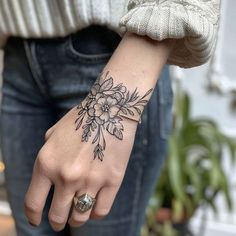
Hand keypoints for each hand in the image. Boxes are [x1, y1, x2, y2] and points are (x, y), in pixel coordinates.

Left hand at [24, 70, 150, 230]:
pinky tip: (94, 207)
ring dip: (76, 220)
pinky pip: (101, 211)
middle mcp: (66, 175)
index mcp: (47, 163)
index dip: (33, 217)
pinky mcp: (112, 180)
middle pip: (57, 215)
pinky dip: (95, 213)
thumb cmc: (81, 119)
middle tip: (61, 221)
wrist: (109, 109)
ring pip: (79, 217)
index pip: (33, 202)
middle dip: (57, 222)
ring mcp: (90, 179)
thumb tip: (47, 176)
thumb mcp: (53, 134)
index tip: (37, 222)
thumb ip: (46, 156)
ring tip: (78, 214)